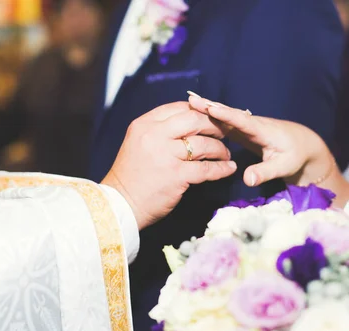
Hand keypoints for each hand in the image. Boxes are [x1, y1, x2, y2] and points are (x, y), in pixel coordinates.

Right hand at [102, 102, 236, 229]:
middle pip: (195, 120)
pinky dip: (221, 168)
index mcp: (145, 124)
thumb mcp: (138, 143)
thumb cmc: (131, 176)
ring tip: (225, 154)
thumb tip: (189, 122)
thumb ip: (159, 131)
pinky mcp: (176, 176)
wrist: (120, 204)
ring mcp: (166, 155)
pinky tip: (228, 169)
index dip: (199, 111)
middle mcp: (155, 135)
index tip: (211, 118)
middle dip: (214, 125)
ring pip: (204, 144)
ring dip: (220, 148)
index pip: (179, 108)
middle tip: (225, 132)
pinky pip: (207, 168)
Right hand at [188, 95, 334, 186]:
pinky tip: (197, 111)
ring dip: (208, 108)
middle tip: (191, 99)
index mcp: (262, 131)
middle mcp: (253, 123)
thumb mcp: (283, 167)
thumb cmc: (294, 156)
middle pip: (229, 113)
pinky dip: (211, 115)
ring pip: (225, 115)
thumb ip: (264, 172)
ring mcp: (247, 125)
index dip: (226, 114)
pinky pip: (225, 121)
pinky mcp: (243, 129)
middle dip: (211, 106)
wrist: (302, 145)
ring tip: (188, 101)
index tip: (210, 108)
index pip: (242, 121)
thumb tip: (247, 179)